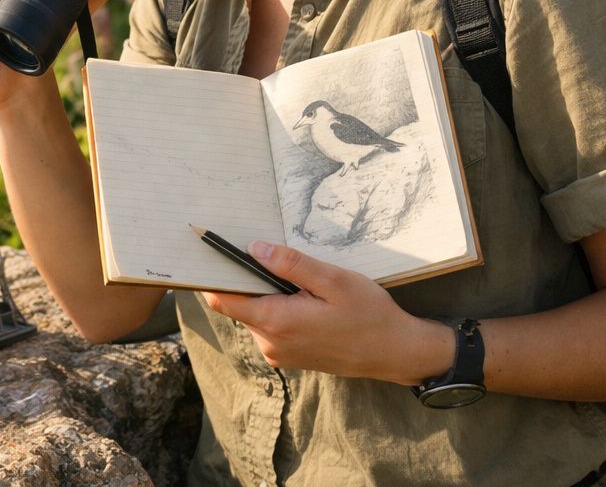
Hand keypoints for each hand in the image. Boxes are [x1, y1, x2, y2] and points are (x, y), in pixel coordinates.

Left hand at [200, 241, 450, 385]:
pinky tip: (305, 301)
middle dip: (248, 280)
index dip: (212, 275)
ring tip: (299, 283)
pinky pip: (269, 327)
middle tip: (268, 256)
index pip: (223, 299)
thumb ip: (291, 265)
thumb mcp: (333, 280)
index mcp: (277, 322)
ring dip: (266, 295)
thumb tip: (254, 249)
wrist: (395, 352)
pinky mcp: (288, 356)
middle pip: (238, 304)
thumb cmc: (369, 314)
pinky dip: (278, 309)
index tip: (209, 253)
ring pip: (254, 314)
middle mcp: (270, 342)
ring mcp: (279, 353)